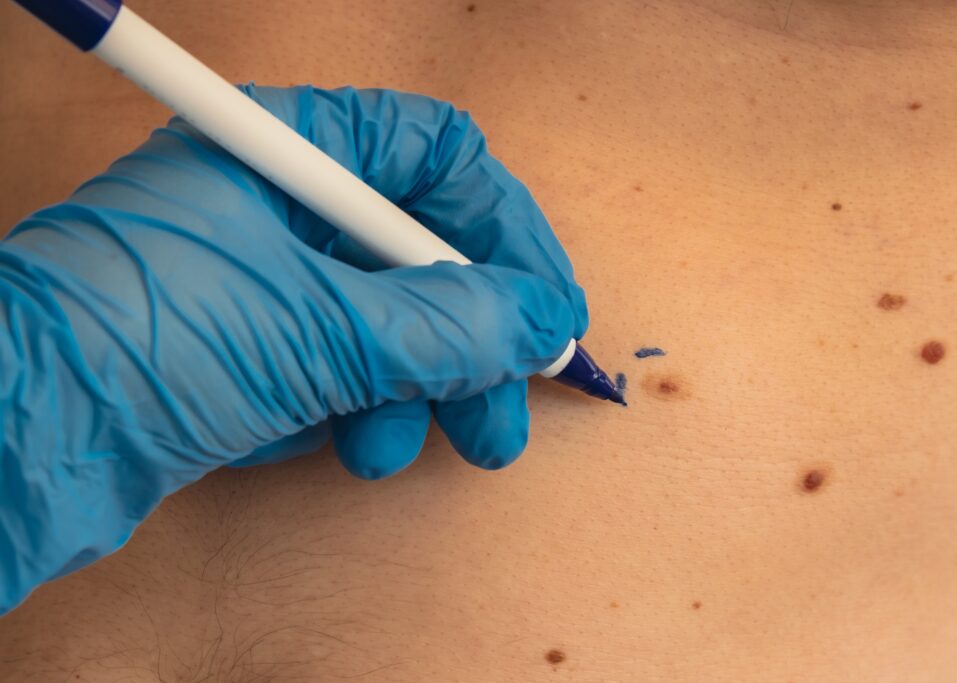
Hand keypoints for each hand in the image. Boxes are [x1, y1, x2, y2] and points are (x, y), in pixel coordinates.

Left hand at [0, 85, 587, 613]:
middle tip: (508, 409)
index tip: (548, 305)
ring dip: (417, 389)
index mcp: (292, 151)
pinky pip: (342, 365)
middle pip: (421, 252)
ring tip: (410, 445)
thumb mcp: (315, 329)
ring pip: (387, 320)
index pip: (437, 158)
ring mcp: (266, 277)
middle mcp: (283, 204)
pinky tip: (348, 449)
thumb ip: (444, 323)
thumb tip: (540, 321)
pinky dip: (360, 409)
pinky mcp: (249, 346)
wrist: (10, 446)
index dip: (505, 229)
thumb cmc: (137, 344)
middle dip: (472, 337)